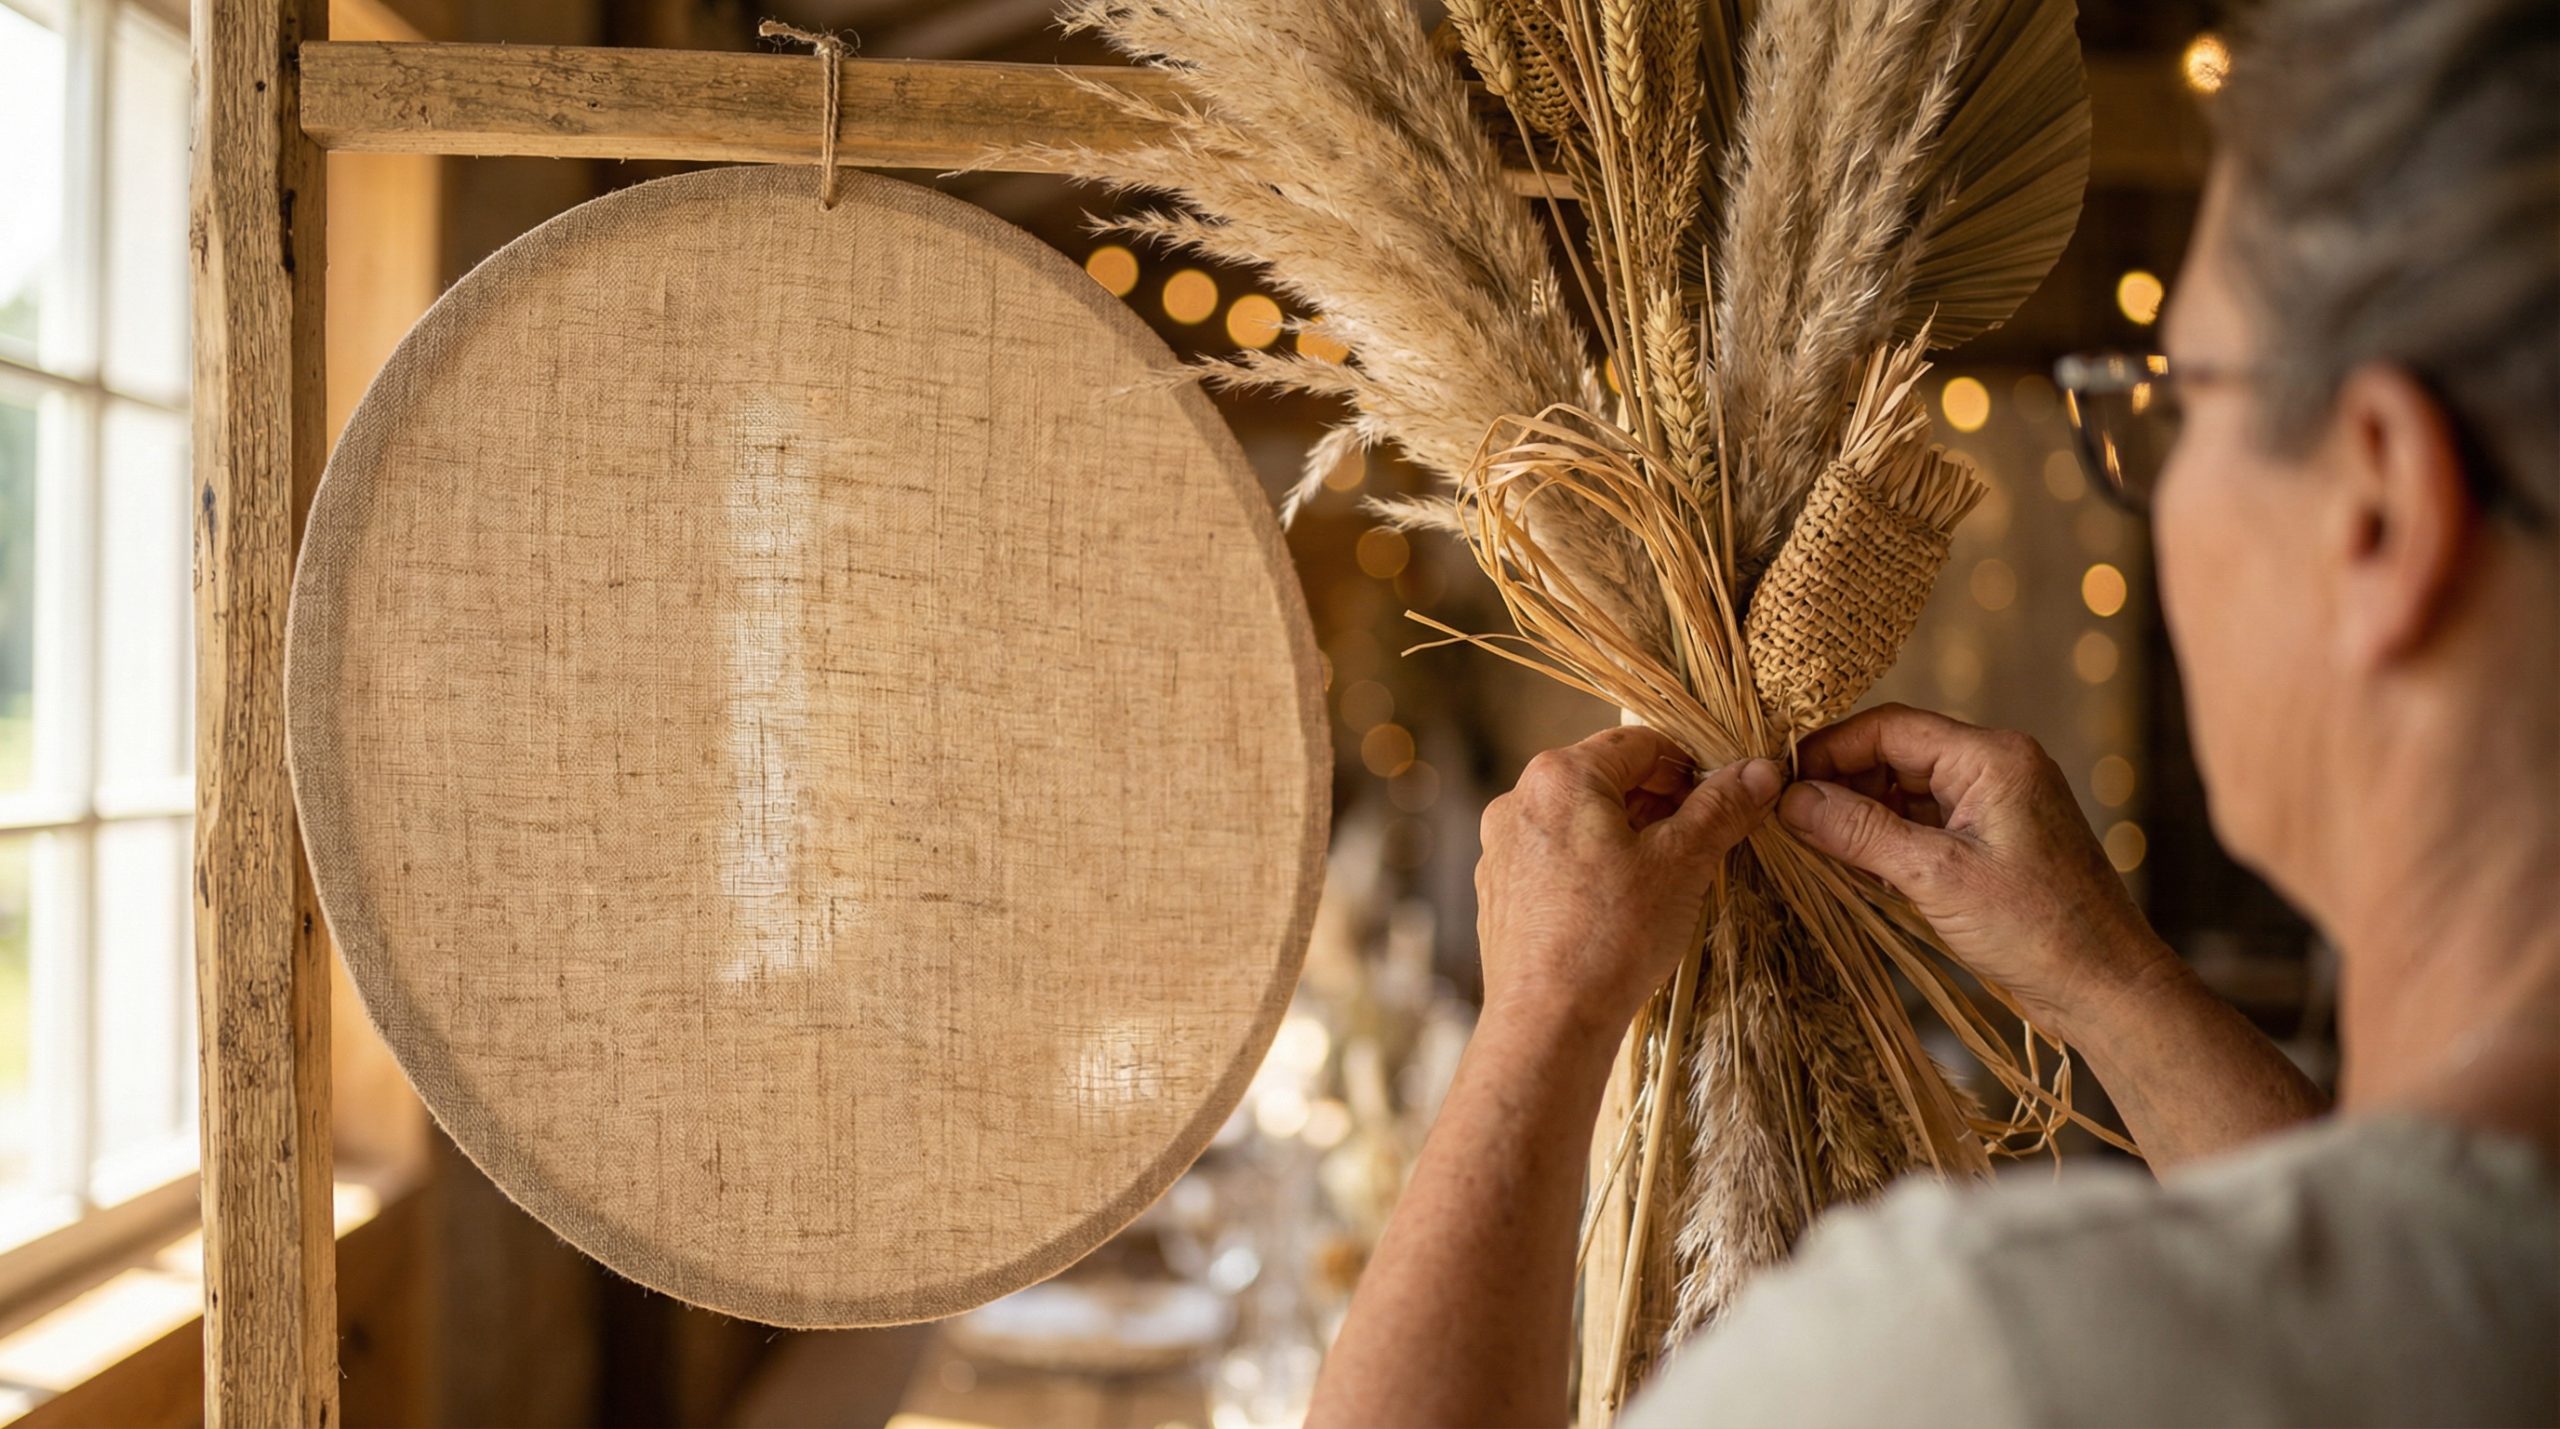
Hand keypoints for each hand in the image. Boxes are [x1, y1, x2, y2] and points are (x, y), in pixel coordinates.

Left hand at [1475, 726, 1780, 1041]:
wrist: (1548, 1021)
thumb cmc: (1614, 934)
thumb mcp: (1682, 863)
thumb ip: (1721, 808)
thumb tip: (1760, 772)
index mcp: (1560, 776)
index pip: (1639, 743)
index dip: (1690, 765)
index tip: (1724, 796)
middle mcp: (1518, 801)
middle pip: (1605, 778)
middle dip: (1659, 802)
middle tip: (1704, 837)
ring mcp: (1502, 849)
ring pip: (1579, 821)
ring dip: (1628, 834)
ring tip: (1668, 874)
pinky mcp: (1499, 892)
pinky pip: (1554, 860)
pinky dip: (1593, 866)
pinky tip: (1622, 905)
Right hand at [1774, 704, 2182, 1044]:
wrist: (2105, 987)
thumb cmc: (2036, 929)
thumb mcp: (1936, 877)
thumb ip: (1860, 832)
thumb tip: (1790, 799)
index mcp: (1992, 757)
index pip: (1890, 727)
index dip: (1828, 749)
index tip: (1778, 781)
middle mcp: (1995, 768)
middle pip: (1894, 755)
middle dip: (1839, 784)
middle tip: (1784, 818)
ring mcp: (1995, 806)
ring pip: (1905, 792)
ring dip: (1859, 815)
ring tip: (1807, 844)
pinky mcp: (1991, 842)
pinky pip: (1923, 824)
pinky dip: (1885, 841)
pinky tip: (1850, 865)